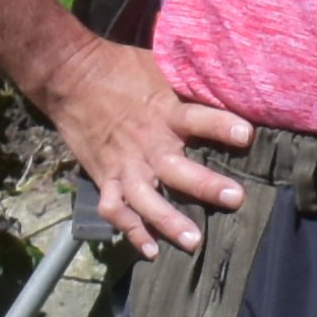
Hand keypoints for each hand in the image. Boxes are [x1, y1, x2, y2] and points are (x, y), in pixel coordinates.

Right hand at [38, 36, 255, 256]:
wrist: (70, 76)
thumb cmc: (121, 68)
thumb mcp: (160, 65)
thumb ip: (189, 82)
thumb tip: (229, 80)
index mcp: (163, 111)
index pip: (196, 117)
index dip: (220, 126)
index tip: (246, 135)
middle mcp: (145, 142)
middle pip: (176, 168)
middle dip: (204, 185)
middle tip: (234, 198)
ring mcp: (123, 164)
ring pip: (145, 199)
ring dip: (168, 221)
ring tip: (194, 241)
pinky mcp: (105, 177)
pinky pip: (115, 209)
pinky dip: (131, 231)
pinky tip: (150, 250)